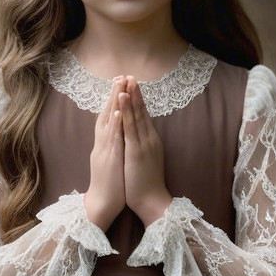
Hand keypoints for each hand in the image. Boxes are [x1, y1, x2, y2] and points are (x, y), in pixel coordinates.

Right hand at [84, 76, 126, 228]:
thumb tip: (117, 135)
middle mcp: (101, 145)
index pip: (107, 118)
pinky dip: (113, 125)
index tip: (118, 84)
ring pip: (108, 123)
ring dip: (113, 104)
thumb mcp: (109, 162)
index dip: (112, 100)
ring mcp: (104, 152)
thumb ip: (111, 147)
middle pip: (105, 115)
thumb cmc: (108, 186)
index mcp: (102, 145)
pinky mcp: (109, 161)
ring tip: (118, 85)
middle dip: (112, 95)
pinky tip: (117, 112)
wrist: (101, 206)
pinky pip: (111, 141)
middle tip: (118, 75)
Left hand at [120, 78, 172, 222]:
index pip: (144, 116)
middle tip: (130, 74)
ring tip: (126, 80)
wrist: (153, 201)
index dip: (138, 100)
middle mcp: (149, 139)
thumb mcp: (147, 161)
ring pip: (136, 115)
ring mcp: (143, 143)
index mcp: (151, 141)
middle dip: (135, 92)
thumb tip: (140, 138)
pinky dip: (126, 111)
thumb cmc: (147, 185)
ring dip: (131, 97)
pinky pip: (130, 126)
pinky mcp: (136, 150)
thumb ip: (144, 147)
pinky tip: (122, 99)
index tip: (132, 85)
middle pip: (141, 111)